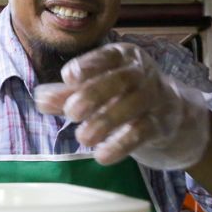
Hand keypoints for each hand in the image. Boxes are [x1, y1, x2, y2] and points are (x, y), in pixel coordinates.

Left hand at [34, 42, 209, 168]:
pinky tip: (102, 156)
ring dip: (106, 122)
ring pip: (133, 105)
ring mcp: (155, 98)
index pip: (106, 56)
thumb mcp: (95, 90)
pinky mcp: (162, 124)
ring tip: (83, 137)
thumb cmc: (123, 95)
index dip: (87, 65)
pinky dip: (121, 144)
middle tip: (71, 113)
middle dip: (94, 94)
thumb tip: (41, 99)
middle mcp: (142, 73)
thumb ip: (67, 94)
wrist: (170, 114)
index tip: (68, 77)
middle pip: (121, 79)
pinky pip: (143, 132)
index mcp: (123, 56)